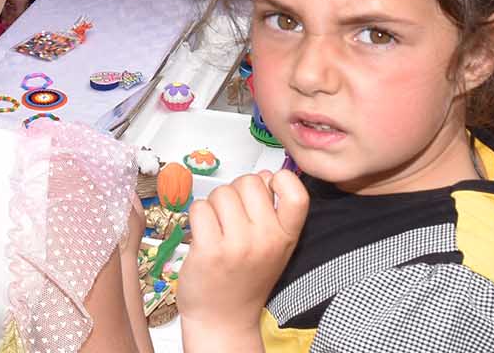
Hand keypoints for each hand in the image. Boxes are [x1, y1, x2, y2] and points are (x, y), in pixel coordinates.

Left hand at [179, 170, 310, 345]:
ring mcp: (238, 245)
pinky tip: (204, 235)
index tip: (269, 186)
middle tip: (233, 216)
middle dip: (236, 192)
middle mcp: (266, 239)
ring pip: (221, 192)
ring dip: (214, 205)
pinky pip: (200, 208)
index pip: (296, 192)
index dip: (280, 179)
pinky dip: (197, 216)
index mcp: (286, 236)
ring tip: (218, 228)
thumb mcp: (274, 248)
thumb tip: (265, 175)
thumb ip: (274, 212)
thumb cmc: (245, 279)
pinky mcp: (209, 249)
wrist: (223, 318)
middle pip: (249, 181)